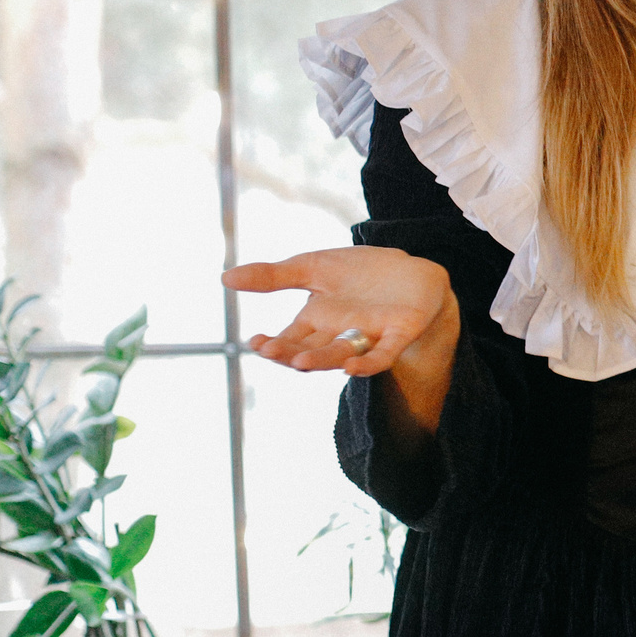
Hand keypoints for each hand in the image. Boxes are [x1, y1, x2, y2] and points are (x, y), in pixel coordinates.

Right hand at [224, 248, 455, 376]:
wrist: (411, 269)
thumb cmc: (358, 273)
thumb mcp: (312, 267)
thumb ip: (274, 276)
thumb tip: (225, 278)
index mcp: (315, 322)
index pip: (288, 339)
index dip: (271, 344)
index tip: (255, 342)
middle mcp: (338, 334)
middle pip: (310, 351)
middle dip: (289, 353)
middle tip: (270, 350)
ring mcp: (368, 336)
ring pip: (340, 355)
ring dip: (320, 360)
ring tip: (299, 362)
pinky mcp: (398, 334)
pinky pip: (382, 355)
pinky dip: (367, 363)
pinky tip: (352, 368)